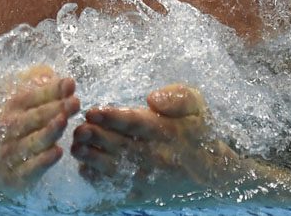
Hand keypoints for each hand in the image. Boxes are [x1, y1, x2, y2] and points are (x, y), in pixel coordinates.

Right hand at [0, 64, 79, 189]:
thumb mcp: (9, 97)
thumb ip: (31, 84)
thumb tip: (52, 73)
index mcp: (11, 107)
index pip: (33, 96)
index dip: (52, 90)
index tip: (70, 83)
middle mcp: (9, 129)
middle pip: (35, 118)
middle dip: (56, 109)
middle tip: (75, 101)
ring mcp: (11, 153)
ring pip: (34, 142)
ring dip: (50, 132)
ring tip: (64, 121)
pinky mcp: (15, 176)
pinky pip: (30, 169)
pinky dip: (43, 161)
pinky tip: (57, 151)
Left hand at [70, 84, 242, 195]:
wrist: (214, 173)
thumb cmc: (199, 131)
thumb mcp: (197, 105)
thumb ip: (177, 97)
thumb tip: (152, 99)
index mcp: (167, 131)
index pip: (135, 122)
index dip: (111, 117)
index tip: (92, 111)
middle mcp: (156, 155)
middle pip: (120, 145)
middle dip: (95, 137)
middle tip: (77, 129)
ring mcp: (148, 176)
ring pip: (114, 168)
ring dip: (92, 158)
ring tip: (76, 147)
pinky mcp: (143, 192)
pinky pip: (117, 187)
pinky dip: (99, 180)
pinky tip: (85, 169)